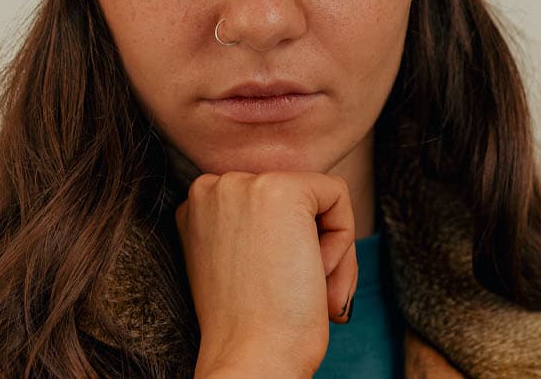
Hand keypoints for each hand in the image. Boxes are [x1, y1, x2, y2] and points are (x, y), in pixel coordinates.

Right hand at [174, 170, 359, 377]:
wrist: (249, 357)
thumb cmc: (249, 328)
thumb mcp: (234, 266)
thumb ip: (252, 231)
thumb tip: (295, 219)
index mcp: (197, 207)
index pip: (267, 208)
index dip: (286, 251)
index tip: (279, 292)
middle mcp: (212, 186)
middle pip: (294, 200)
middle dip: (310, 248)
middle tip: (297, 295)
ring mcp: (243, 184)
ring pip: (318, 200)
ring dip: (327, 251)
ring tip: (306, 291)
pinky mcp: (280, 189)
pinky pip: (338, 198)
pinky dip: (344, 243)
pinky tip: (315, 275)